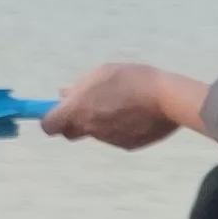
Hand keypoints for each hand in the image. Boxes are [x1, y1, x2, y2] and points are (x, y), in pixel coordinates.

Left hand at [43, 61, 204, 149]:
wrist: (168, 98)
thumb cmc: (132, 79)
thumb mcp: (101, 73)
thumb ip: (78, 86)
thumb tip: (63, 94)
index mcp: (78, 109)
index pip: (49, 125)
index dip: (50, 120)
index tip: (56, 113)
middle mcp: (90, 128)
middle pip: (70, 132)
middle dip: (74, 122)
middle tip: (88, 107)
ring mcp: (109, 139)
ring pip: (96, 133)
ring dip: (101, 122)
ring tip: (122, 104)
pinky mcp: (127, 145)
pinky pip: (116, 137)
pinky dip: (120, 128)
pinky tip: (134, 115)